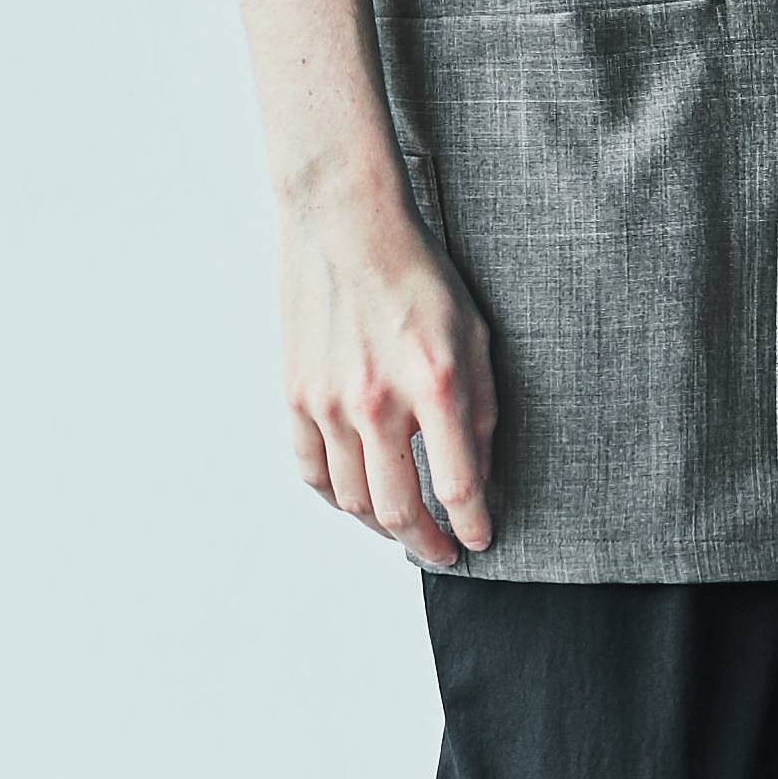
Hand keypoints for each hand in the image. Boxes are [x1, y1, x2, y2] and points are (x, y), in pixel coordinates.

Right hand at [278, 164, 497, 564]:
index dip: (473, 524)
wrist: (346, 226)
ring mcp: (330, 402)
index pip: (458, 485)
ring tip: (404, 531)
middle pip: (398, 509)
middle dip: (426, 543)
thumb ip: (480, 407)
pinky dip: (335, 497)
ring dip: (381, 527)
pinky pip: (311, 469)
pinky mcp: (296, 395)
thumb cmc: (418, 274)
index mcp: (435, 385)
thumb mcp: (474, 336)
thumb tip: (481, 470)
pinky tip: (356, 500)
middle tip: (442, 553)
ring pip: (352, 499)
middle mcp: (379, 402)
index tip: (480, 539)